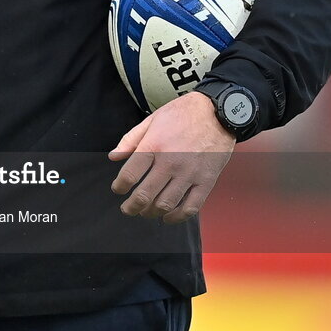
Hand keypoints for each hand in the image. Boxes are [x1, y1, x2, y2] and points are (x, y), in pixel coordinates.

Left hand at [108, 91, 235, 223]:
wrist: (217, 113)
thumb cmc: (183, 114)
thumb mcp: (152, 120)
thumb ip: (131, 139)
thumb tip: (114, 156)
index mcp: (154, 145)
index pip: (129, 175)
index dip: (120, 186)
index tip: (118, 189)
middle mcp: (170, 162)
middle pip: (144, 195)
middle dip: (131, 206)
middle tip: (128, 209)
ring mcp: (189, 174)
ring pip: (165, 204)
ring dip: (151, 212)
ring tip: (145, 212)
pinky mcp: (206, 181)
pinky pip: (191, 207)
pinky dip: (177, 217)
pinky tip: (168, 217)